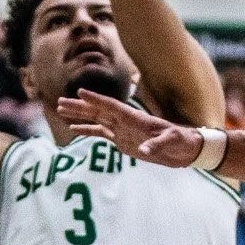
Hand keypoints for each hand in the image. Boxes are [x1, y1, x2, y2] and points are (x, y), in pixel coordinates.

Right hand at [57, 91, 202, 166]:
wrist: (184, 149)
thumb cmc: (180, 141)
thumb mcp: (171, 141)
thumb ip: (157, 145)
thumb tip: (144, 152)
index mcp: (134, 118)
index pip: (112, 106)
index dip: (96, 100)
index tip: (80, 92)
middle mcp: (125, 121)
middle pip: (98, 111)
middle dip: (79, 106)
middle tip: (60, 102)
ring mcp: (122, 130)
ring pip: (96, 120)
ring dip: (79, 115)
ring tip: (60, 110)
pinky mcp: (121, 140)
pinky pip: (100, 133)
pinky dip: (87, 130)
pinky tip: (73, 129)